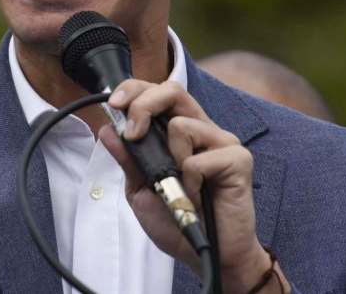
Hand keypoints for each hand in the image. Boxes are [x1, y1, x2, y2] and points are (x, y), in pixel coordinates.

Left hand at [100, 80, 281, 293]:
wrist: (207, 256)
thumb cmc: (178, 222)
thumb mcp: (141, 190)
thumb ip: (128, 159)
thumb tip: (107, 129)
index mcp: (180, 132)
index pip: (159, 92)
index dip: (135, 89)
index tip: (114, 104)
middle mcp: (203, 130)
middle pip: (173, 91)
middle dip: (144, 104)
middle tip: (134, 133)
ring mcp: (222, 142)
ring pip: (183, 124)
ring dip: (171, 160)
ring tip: (180, 187)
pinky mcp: (238, 159)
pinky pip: (199, 158)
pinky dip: (190, 182)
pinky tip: (197, 197)